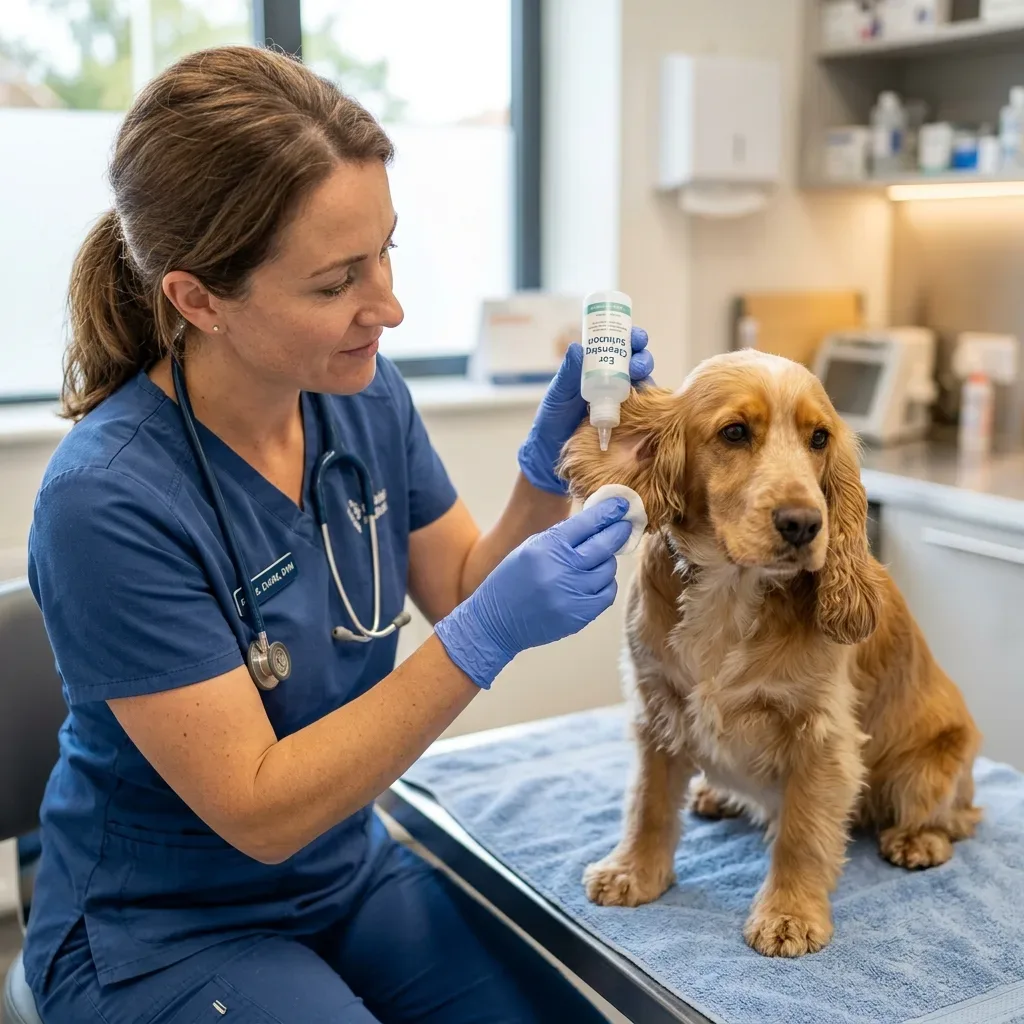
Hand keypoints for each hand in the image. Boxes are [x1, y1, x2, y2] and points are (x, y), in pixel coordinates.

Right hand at [434, 499, 631, 687]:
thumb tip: (597, 523)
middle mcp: (561, 569)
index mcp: (547, 547)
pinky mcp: (579, 615)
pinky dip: (604, 584)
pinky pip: (606, 593)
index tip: (622, 506)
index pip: (587, 523)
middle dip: (618, 532)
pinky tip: (594, 581)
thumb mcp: (530, 548)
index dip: (608, 512)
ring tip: (596, 561)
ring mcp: (572, 594)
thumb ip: (561, 537)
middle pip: (604, 545)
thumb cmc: (512, 579)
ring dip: (606, 562)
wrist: (496, 621)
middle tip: (625, 527)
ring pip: (607, 569)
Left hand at [518, 326, 653, 494]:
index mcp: (597, 369)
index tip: (634, 336)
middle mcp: (614, 382)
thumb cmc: (553, 420)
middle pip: (637, 362)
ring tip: (640, 373)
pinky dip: (652, 400)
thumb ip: (568, 373)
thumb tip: (577, 347)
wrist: (553, 453)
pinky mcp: (631, 422)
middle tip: (637, 359)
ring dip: (647, 373)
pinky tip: (650, 397)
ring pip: (645, 381)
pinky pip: (647, 408)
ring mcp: (624, 402)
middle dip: (642, 355)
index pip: (618, 348)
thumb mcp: (559, 394)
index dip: (631, 339)